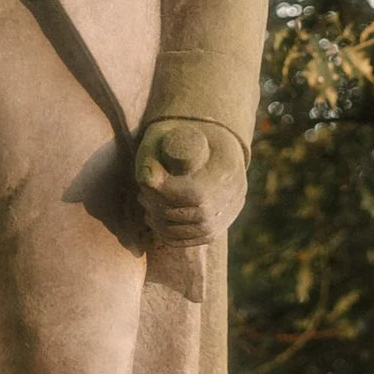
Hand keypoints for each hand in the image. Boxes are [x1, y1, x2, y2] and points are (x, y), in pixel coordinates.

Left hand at [134, 118, 247, 247]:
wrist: (211, 147)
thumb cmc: (184, 136)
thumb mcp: (170, 133)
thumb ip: (157, 152)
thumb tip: (147, 180)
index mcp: (227, 169)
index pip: (195, 193)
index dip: (164, 192)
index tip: (143, 181)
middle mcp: (233, 196)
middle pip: (189, 215)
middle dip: (157, 206)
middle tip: (141, 193)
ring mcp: (227, 215)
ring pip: (186, 231)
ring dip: (158, 220)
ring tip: (146, 203)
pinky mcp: (217, 229)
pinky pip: (188, 241)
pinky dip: (166, 233)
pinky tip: (155, 217)